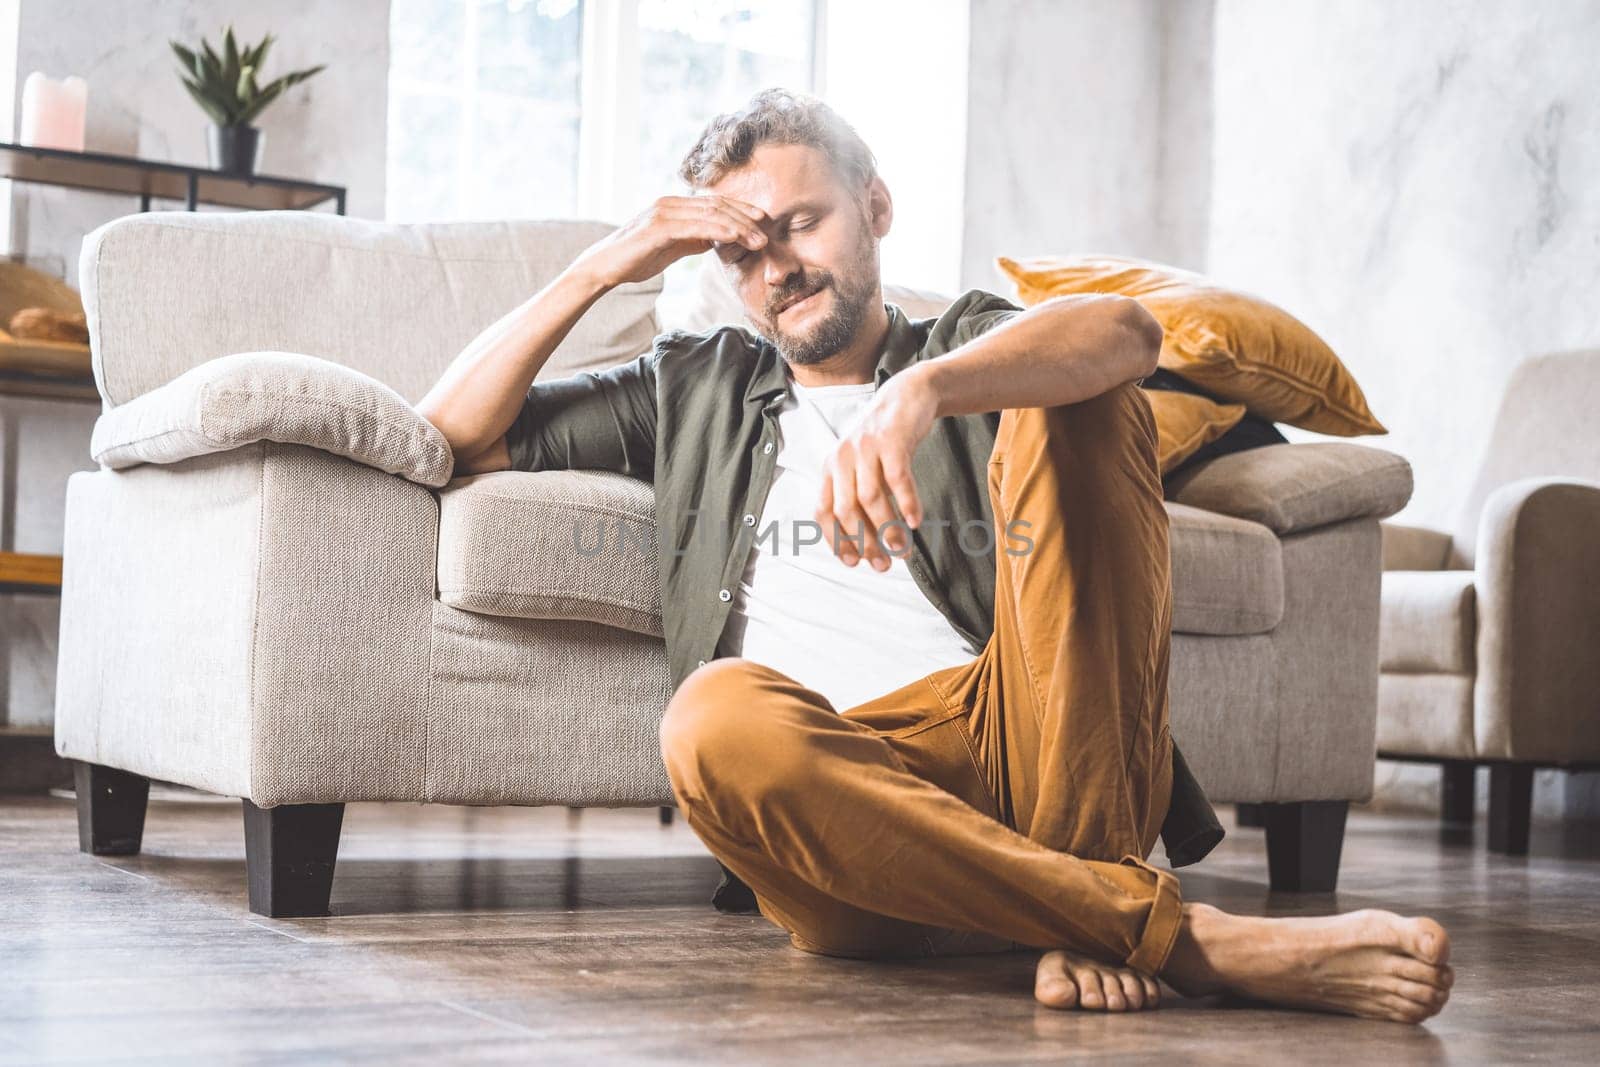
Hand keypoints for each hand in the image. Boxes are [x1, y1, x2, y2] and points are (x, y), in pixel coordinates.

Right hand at [576, 195, 767, 287]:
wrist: (605, 268)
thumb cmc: (636, 259)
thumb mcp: (671, 248)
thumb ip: (692, 240)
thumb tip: (716, 240)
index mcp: (674, 207)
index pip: (715, 204)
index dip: (741, 211)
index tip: (763, 222)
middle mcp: (670, 203)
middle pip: (717, 206)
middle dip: (746, 218)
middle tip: (768, 233)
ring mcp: (664, 212)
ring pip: (710, 214)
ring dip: (739, 226)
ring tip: (759, 240)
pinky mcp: (658, 227)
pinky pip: (695, 226)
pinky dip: (718, 230)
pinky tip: (735, 237)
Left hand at [816, 365, 939, 570]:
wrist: (906, 397)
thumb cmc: (884, 441)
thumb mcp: (861, 466)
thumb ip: (857, 497)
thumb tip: (864, 544)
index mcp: (831, 468)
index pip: (823, 512)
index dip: (837, 540)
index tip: (854, 563)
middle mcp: (842, 458)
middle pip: (847, 510)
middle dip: (865, 543)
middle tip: (884, 565)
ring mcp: (866, 448)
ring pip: (872, 498)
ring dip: (887, 529)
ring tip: (902, 551)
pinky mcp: (891, 441)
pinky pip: (898, 479)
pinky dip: (906, 503)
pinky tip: (915, 522)